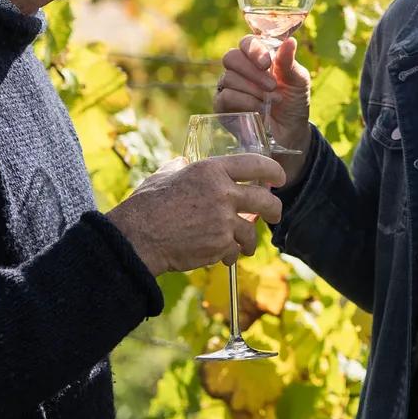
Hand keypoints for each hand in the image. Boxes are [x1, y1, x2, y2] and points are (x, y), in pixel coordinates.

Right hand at [106, 153, 282, 275]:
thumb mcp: (166, 174)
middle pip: (265, 201)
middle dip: (274, 210)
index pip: (256, 165)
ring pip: (251, 232)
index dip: (273, 171)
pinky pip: (234, 250)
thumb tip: (184, 163)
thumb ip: (181, 167)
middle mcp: (223, 193)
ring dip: (250, 240)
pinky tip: (223, 255)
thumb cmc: (147, 204)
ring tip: (246, 245)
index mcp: (212, 170)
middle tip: (274, 214)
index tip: (279, 178)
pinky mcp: (220, 245)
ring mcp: (224, 221)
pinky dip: (230, 254)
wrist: (138, 236)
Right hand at [216, 36, 313, 173]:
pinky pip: (225, 96)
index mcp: (257, 58)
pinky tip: (259, 109)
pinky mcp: (222, 107)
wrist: (290, 132)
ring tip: (271, 100)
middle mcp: (240, 70)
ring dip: (253, 89)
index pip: (246, 43)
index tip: (266, 63)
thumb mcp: (298, 81)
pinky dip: (245, 102)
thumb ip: (289, 62)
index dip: (253, 50)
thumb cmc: (294, 102)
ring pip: (228, 78)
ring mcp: (228, 87)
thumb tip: (290, 41)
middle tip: (272, 85)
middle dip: (252, 71)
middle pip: (231, 57)